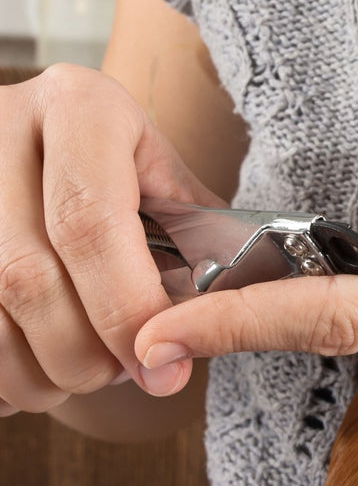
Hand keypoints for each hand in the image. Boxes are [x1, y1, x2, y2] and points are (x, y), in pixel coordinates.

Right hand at [0, 64, 222, 416]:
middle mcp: (2, 128)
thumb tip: (208, 330)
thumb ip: (195, 241)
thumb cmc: (123, 168)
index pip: (89, 221)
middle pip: (25, 275)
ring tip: (74, 377)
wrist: (50, 139)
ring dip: (32, 370)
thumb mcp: (164, 180)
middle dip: (80, 353)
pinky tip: (28, 375)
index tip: (160, 368)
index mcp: (80, 108)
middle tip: (119, 375)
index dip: (124, 309)